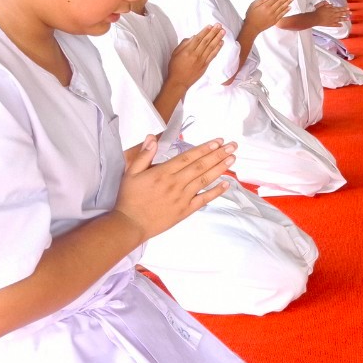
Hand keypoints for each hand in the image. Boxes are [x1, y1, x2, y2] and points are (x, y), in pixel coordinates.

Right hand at [115, 137, 236, 241]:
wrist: (130, 224)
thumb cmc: (130, 198)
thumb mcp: (131, 173)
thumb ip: (144, 155)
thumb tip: (152, 138)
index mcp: (163, 172)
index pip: (188, 157)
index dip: (204, 148)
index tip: (218, 141)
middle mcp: (175, 183)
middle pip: (200, 166)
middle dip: (218, 154)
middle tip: (232, 145)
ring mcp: (182, 197)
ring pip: (204, 180)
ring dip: (220, 168)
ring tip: (232, 158)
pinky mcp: (185, 210)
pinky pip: (204, 200)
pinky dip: (216, 192)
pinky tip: (226, 184)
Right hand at [165, 24, 223, 89]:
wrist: (179, 82)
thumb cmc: (175, 67)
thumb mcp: (175, 54)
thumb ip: (184, 44)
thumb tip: (193, 36)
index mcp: (187, 51)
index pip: (198, 38)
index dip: (205, 31)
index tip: (210, 25)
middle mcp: (195, 55)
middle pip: (206, 41)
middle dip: (213, 32)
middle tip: (219, 25)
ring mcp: (201, 60)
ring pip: (211, 47)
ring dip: (218, 38)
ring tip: (223, 32)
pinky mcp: (205, 65)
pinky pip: (212, 55)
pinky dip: (217, 48)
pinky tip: (221, 43)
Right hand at [244, 0, 294, 33]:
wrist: (252, 28)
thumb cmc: (251, 16)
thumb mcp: (252, 5)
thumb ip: (260, 0)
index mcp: (265, 6)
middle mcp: (270, 11)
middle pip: (280, 2)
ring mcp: (273, 16)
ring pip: (282, 8)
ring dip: (288, 2)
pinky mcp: (274, 21)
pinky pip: (282, 14)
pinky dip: (286, 10)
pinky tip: (290, 7)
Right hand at [312, 2, 347, 27]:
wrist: (315, 18)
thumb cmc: (318, 11)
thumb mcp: (322, 5)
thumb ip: (327, 5)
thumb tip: (332, 5)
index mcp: (332, 10)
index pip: (339, 9)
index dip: (344, 8)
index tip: (348, 8)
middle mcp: (333, 15)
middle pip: (341, 14)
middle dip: (346, 13)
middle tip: (350, 13)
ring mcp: (332, 20)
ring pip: (339, 19)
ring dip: (344, 19)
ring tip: (348, 19)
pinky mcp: (330, 24)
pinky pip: (335, 25)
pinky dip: (338, 25)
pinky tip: (341, 25)